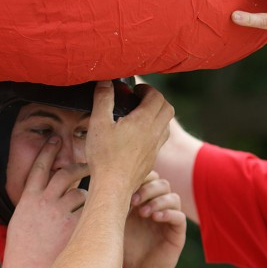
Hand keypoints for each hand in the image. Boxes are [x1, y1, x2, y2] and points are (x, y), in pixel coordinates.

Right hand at [1, 136, 88, 267]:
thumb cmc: (22, 254)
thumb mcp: (19, 224)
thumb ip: (31, 208)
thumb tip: (41, 198)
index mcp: (28, 199)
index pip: (39, 167)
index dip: (48, 151)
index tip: (55, 140)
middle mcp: (44, 202)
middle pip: (64, 173)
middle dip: (78, 166)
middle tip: (88, 164)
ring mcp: (60, 213)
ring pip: (80, 192)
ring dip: (87, 194)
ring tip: (94, 195)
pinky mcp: (73, 226)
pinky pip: (88, 211)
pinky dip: (92, 212)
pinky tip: (98, 215)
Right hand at [85, 82, 173, 196]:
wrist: (113, 186)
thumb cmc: (104, 156)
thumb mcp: (98, 123)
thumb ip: (103, 99)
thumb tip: (105, 81)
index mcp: (144, 121)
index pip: (157, 96)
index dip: (147, 89)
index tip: (135, 90)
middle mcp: (154, 133)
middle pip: (167, 109)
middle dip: (156, 100)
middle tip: (140, 100)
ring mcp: (155, 147)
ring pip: (166, 125)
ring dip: (158, 116)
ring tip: (141, 116)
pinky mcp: (152, 159)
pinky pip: (160, 140)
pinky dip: (155, 131)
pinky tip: (139, 136)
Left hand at [123, 172, 185, 267]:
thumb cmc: (123, 248)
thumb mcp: (117, 222)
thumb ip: (115, 203)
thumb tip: (102, 181)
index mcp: (145, 200)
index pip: (150, 177)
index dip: (140, 179)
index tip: (124, 190)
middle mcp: (160, 206)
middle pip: (162, 183)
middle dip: (148, 188)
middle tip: (133, 201)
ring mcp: (170, 219)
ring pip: (173, 197)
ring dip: (157, 200)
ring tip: (142, 213)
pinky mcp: (177, 233)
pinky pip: (179, 216)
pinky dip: (168, 213)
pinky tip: (154, 218)